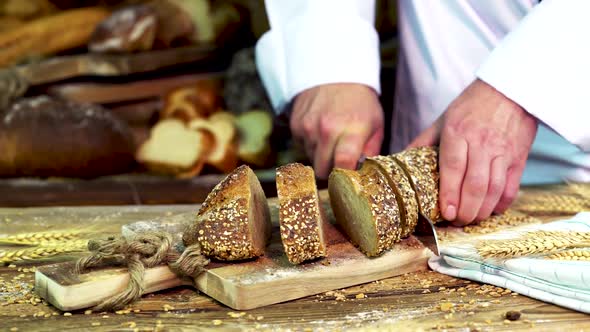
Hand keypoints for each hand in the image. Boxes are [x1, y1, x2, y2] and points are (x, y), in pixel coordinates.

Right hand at [290, 83, 383, 178]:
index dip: (345, 176)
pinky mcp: (296, 125)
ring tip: (332, 138)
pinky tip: (320, 130)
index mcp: (352, 129)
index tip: (350, 176)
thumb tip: (363, 176)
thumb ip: (371, 153)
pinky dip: (311, 144)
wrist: (336, 73)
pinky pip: (302, 147)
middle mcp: (327, 129)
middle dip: (332, 170)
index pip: (343, 164)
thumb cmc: (360, 103)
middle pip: (323, 170)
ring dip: (321, 155)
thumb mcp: (376, 125)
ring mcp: (309, 127)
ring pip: (311, 159)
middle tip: (341, 160)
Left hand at [409, 79, 537, 224]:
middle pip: (475, 184)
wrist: (510, 90)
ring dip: (482, 210)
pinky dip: (502, 203)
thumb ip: (422, 142)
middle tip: (456, 221)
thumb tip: (400, 161)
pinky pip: (511, 186)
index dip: (450, 193)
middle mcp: (481, 143)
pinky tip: (491, 210)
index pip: (453, 167)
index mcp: (458, 132)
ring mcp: (502, 151)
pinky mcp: (519, 157)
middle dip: (466, 210)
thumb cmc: (471, 106)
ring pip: (494, 189)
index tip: (445, 212)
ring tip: (470, 219)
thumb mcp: (442, 120)